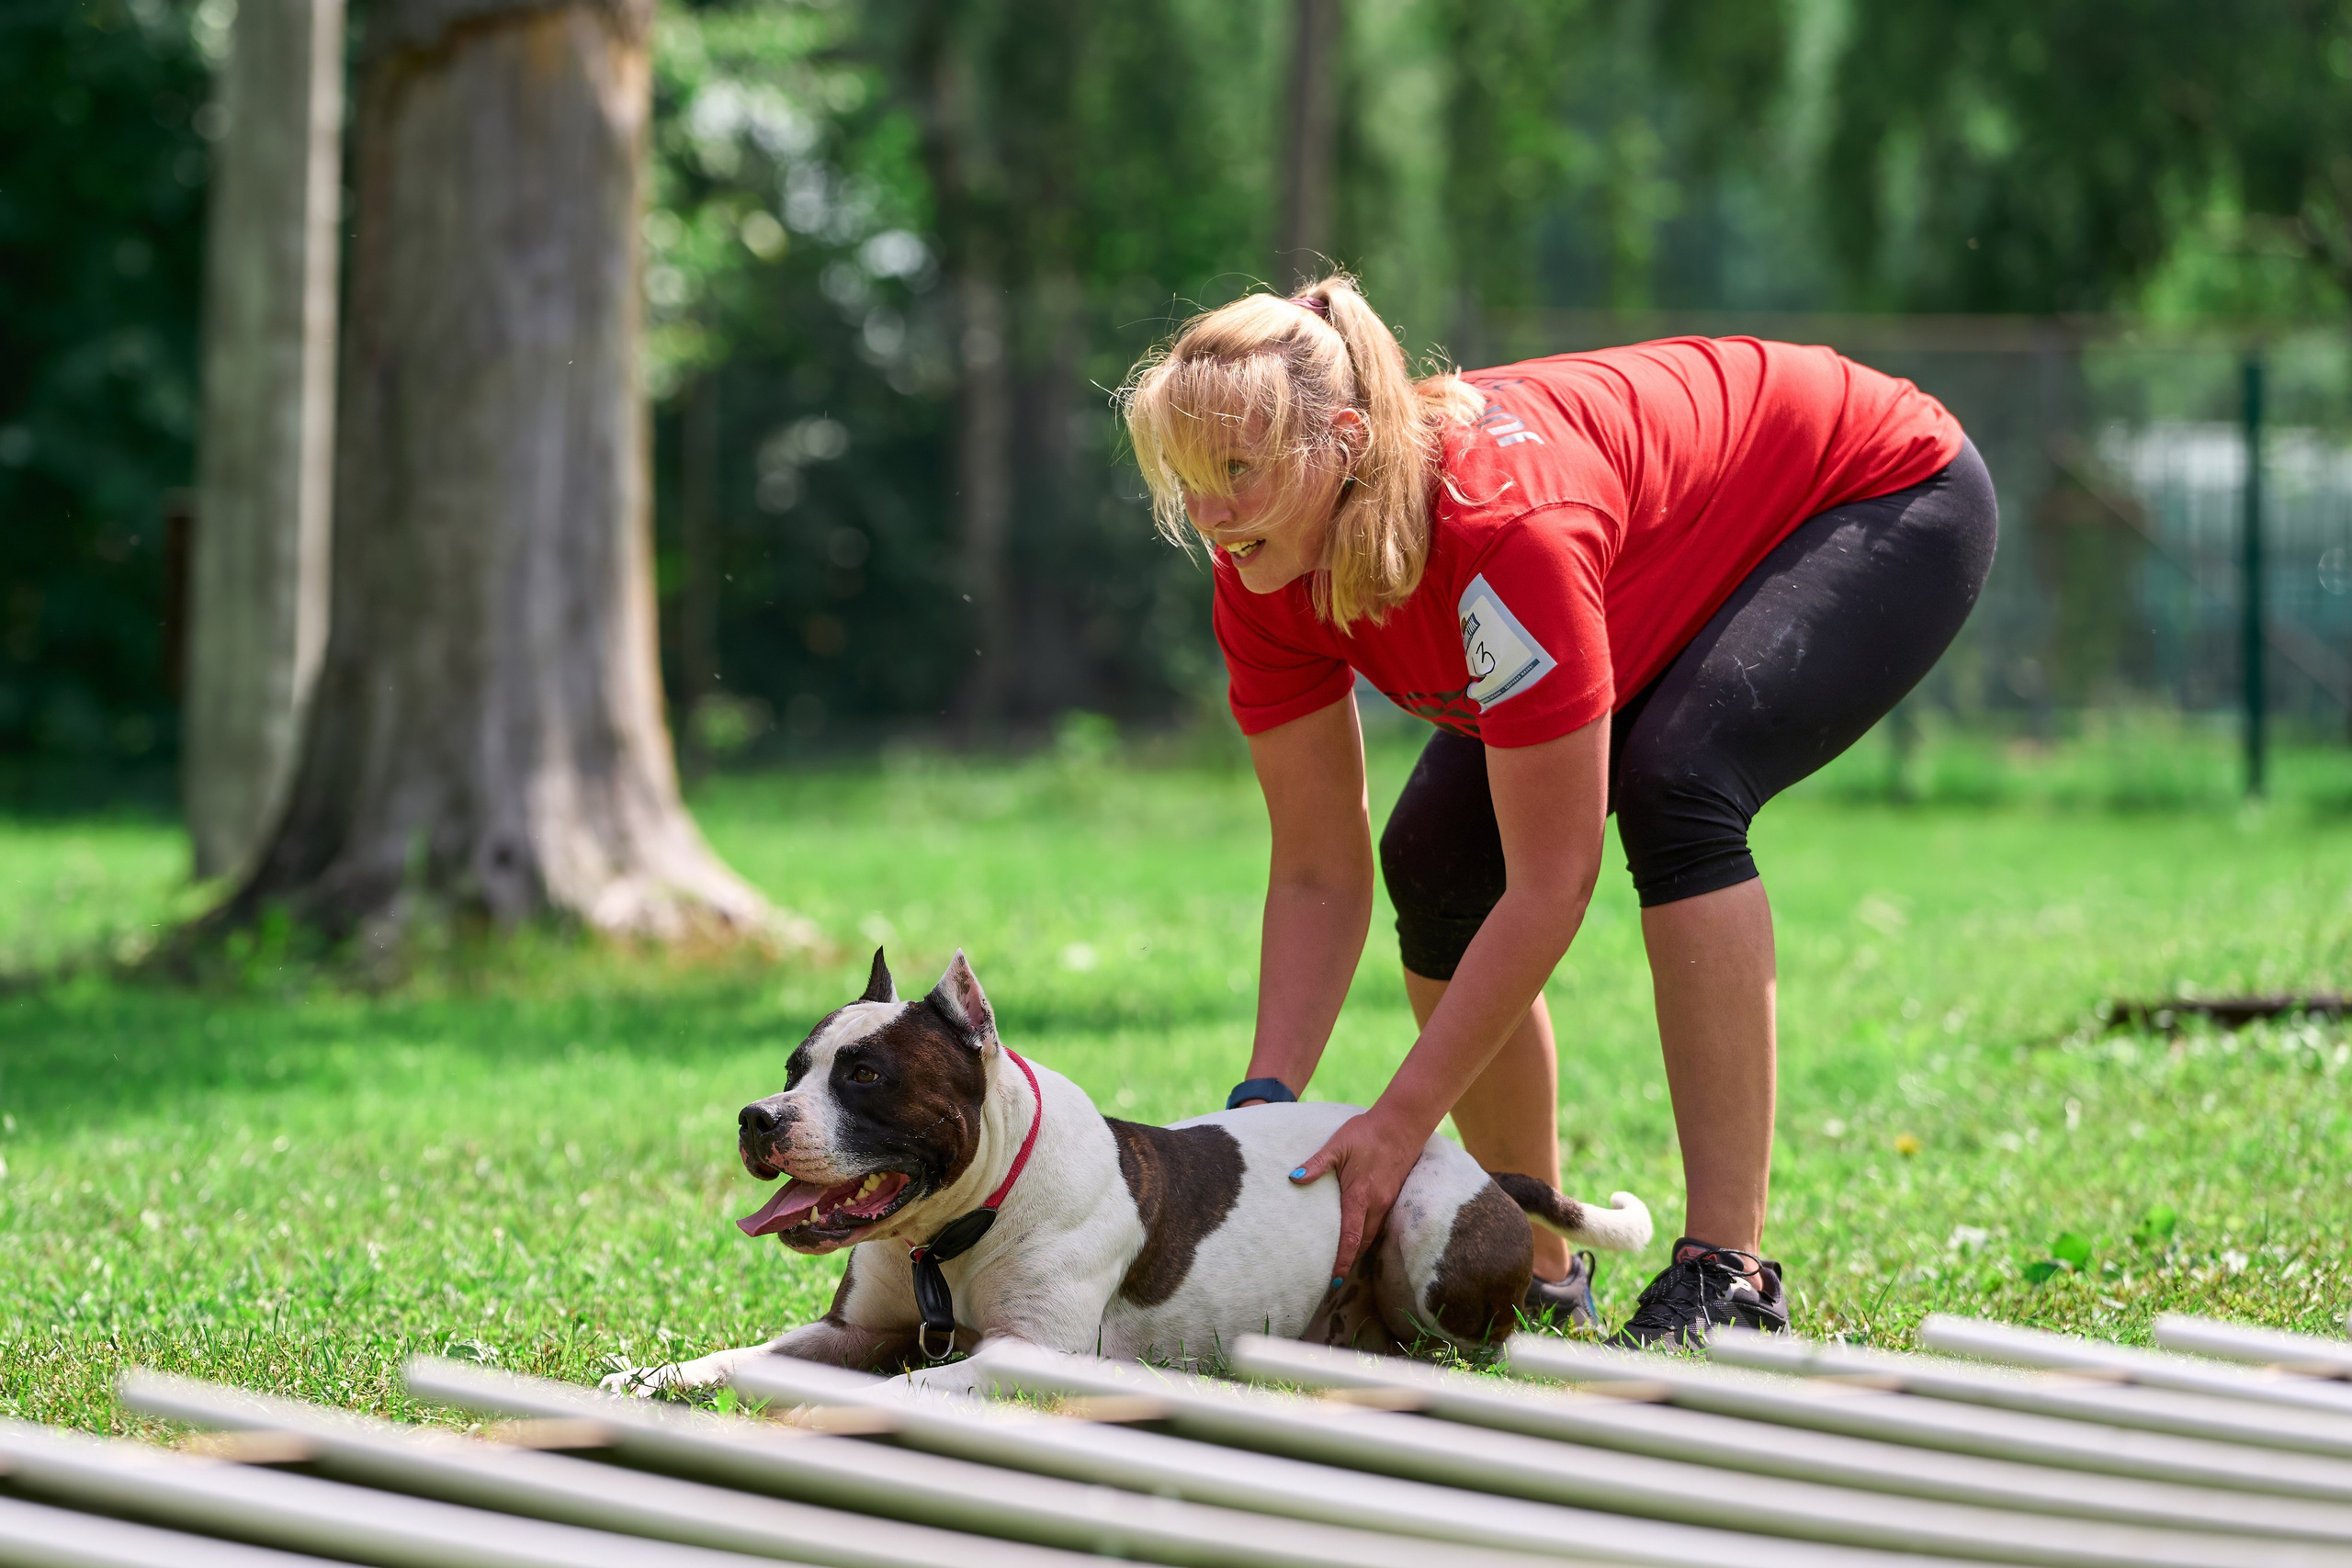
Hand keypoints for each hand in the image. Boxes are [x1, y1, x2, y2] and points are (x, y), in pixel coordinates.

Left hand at [1288, 1106, 1424, 1282]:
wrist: (1401, 1124)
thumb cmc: (1366, 1133)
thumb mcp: (1337, 1146)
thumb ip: (1316, 1165)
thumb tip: (1294, 1179)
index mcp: (1360, 1196)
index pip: (1351, 1237)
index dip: (1342, 1260)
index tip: (1334, 1279)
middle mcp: (1377, 1204)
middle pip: (1363, 1242)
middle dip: (1349, 1260)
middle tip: (1334, 1276)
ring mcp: (1388, 1201)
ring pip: (1374, 1234)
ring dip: (1360, 1249)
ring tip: (1345, 1260)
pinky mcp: (1394, 1195)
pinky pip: (1381, 1222)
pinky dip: (1370, 1234)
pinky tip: (1361, 1234)